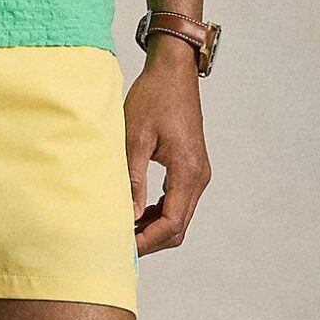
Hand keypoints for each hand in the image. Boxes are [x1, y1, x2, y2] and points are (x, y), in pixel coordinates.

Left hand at [123, 35, 210, 252]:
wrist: (173, 73)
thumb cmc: (153, 98)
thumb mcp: (135, 137)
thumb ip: (133, 179)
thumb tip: (128, 217)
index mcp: (187, 171)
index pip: (171, 223)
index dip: (147, 240)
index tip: (123, 247)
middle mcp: (199, 177)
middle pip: (178, 227)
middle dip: (151, 240)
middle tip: (120, 243)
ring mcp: (198, 173)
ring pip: (179, 217)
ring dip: (154, 228)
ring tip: (124, 228)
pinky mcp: (192, 168)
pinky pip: (179, 202)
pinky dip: (159, 213)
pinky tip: (136, 211)